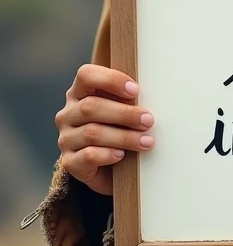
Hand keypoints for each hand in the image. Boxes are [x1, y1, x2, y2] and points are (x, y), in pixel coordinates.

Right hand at [55, 64, 154, 195]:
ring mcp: (66, 138)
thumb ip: (128, 100)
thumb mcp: (122, 110)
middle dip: (124, 114)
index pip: (86, 75)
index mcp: (79, 93)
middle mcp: (68, 113)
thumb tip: (154, 97)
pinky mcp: (70, 161)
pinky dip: (108, 154)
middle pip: (91, 107)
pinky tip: (122, 155)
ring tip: (146, 142)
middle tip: (148, 121)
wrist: (108, 170)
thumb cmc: (119, 130)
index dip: (111, 80)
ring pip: (92, 133)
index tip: (136, 90)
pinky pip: (88, 156)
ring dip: (124, 137)